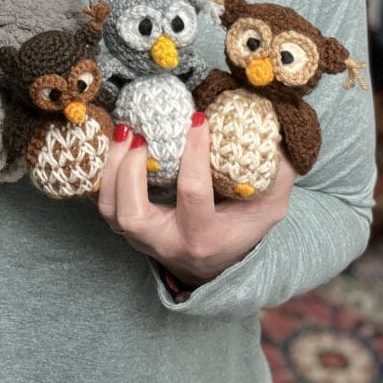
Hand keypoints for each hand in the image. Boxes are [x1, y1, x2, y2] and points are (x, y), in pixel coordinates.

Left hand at [97, 115, 294, 286]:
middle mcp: (168, 243)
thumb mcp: (270, 204)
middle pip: (133, 214)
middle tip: (140, 133)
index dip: (194, 153)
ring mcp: (142, 240)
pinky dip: (106, 174)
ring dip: (112, 169)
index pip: (193, 194)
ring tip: (125, 132)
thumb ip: (277, 171)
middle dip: (130, 170)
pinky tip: (117, 143)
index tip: (197, 118)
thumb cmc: (243, 226)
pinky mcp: (127, 230)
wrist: (216, 264)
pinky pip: (105, 204)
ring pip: (111, 210)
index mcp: (205, 237)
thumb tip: (273, 127)